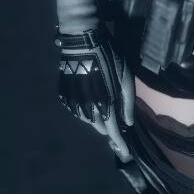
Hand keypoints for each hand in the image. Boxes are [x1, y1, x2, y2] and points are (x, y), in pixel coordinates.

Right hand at [54, 26, 124, 145]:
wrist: (81, 39)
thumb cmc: (108, 55)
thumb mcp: (125, 76)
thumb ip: (127, 101)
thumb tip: (128, 123)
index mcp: (104, 103)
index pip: (113, 131)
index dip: (119, 144)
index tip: (125, 154)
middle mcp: (87, 106)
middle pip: (99, 128)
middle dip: (109, 133)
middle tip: (118, 136)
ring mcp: (73, 101)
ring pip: (87, 121)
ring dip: (98, 122)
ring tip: (106, 119)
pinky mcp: (65, 94)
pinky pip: (77, 111)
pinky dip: (86, 113)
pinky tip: (92, 106)